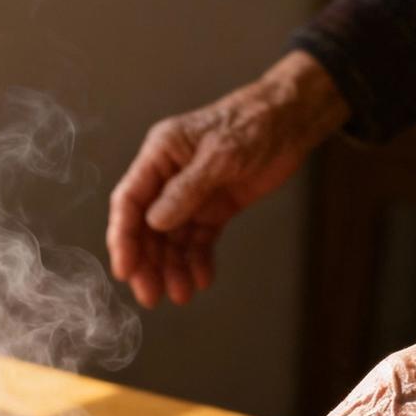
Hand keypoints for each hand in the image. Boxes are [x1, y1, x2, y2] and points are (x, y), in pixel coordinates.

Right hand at [107, 50, 346, 307]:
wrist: (292, 119)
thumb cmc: (254, 123)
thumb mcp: (219, 155)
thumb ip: (186, 190)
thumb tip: (154, 223)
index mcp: (160, 155)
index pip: (129, 201)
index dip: (123, 238)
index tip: (125, 270)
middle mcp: (168, 178)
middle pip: (145, 228)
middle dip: (147, 264)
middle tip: (151, 296)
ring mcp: (190, 196)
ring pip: (171, 240)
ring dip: (173, 269)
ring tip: (182, 294)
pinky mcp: (213, 209)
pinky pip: (198, 241)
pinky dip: (198, 261)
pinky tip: (203, 279)